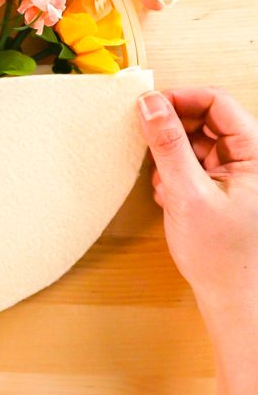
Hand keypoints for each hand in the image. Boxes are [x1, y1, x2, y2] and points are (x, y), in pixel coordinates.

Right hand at [137, 88, 257, 323]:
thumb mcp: (187, 193)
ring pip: (194, 141)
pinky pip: (190, 162)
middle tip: (148, 147)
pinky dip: (172, 173)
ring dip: (170, 155)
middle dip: (173, 130)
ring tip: (163, 183)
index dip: (182, 98)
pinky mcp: (219, 186)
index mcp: (256, 154)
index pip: (218, 103)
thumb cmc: (220, 252)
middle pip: (205, 119)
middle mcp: (249, 158)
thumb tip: (149, 104)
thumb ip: (167, 145)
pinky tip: (168, 196)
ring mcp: (234, 172)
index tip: (147, 107)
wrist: (232, 296)